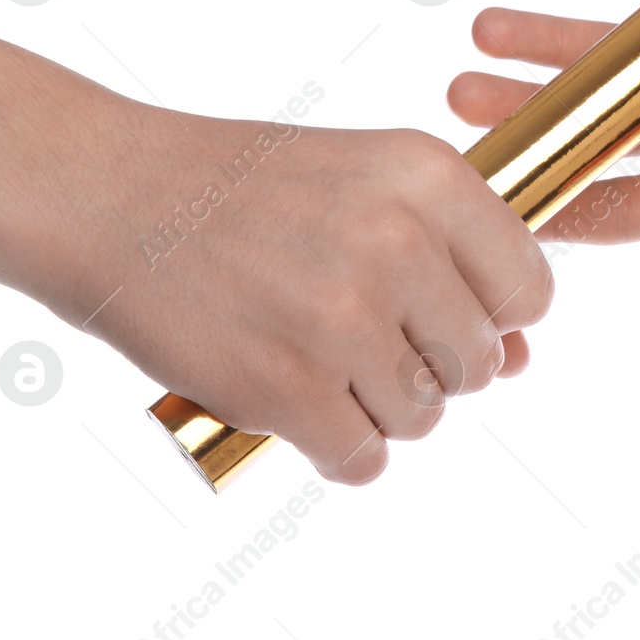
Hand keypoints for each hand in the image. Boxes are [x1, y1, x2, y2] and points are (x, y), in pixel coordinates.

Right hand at [41, 106, 552, 484]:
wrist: (108, 195)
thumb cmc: (242, 190)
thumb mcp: (364, 184)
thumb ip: (453, 261)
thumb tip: (524, 361)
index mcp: (429, 178)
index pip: (531, 291)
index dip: (494, 318)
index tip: (442, 315)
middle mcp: (398, 243)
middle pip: (481, 366)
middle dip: (432, 368)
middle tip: (360, 337)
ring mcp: (343, 319)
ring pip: (424, 418)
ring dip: (378, 409)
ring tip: (318, 360)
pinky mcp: (288, 388)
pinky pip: (363, 460)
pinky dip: (337, 450)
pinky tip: (298, 406)